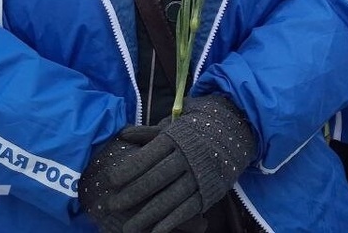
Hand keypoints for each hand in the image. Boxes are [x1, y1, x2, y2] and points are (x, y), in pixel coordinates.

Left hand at [79, 95, 255, 232]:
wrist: (238, 126)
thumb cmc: (197, 128)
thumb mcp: (174, 125)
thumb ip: (148, 133)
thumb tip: (122, 134)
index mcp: (176, 137)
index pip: (147, 155)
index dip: (127, 169)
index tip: (110, 180)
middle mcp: (188, 155)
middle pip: (156, 178)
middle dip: (132, 194)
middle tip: (112, 205)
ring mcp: (200, 174)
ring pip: (170, 198)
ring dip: (148, 215)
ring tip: (129, 228)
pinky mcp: (210, 189)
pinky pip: (189, 208)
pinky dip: (172, 221)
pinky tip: (155, 231)